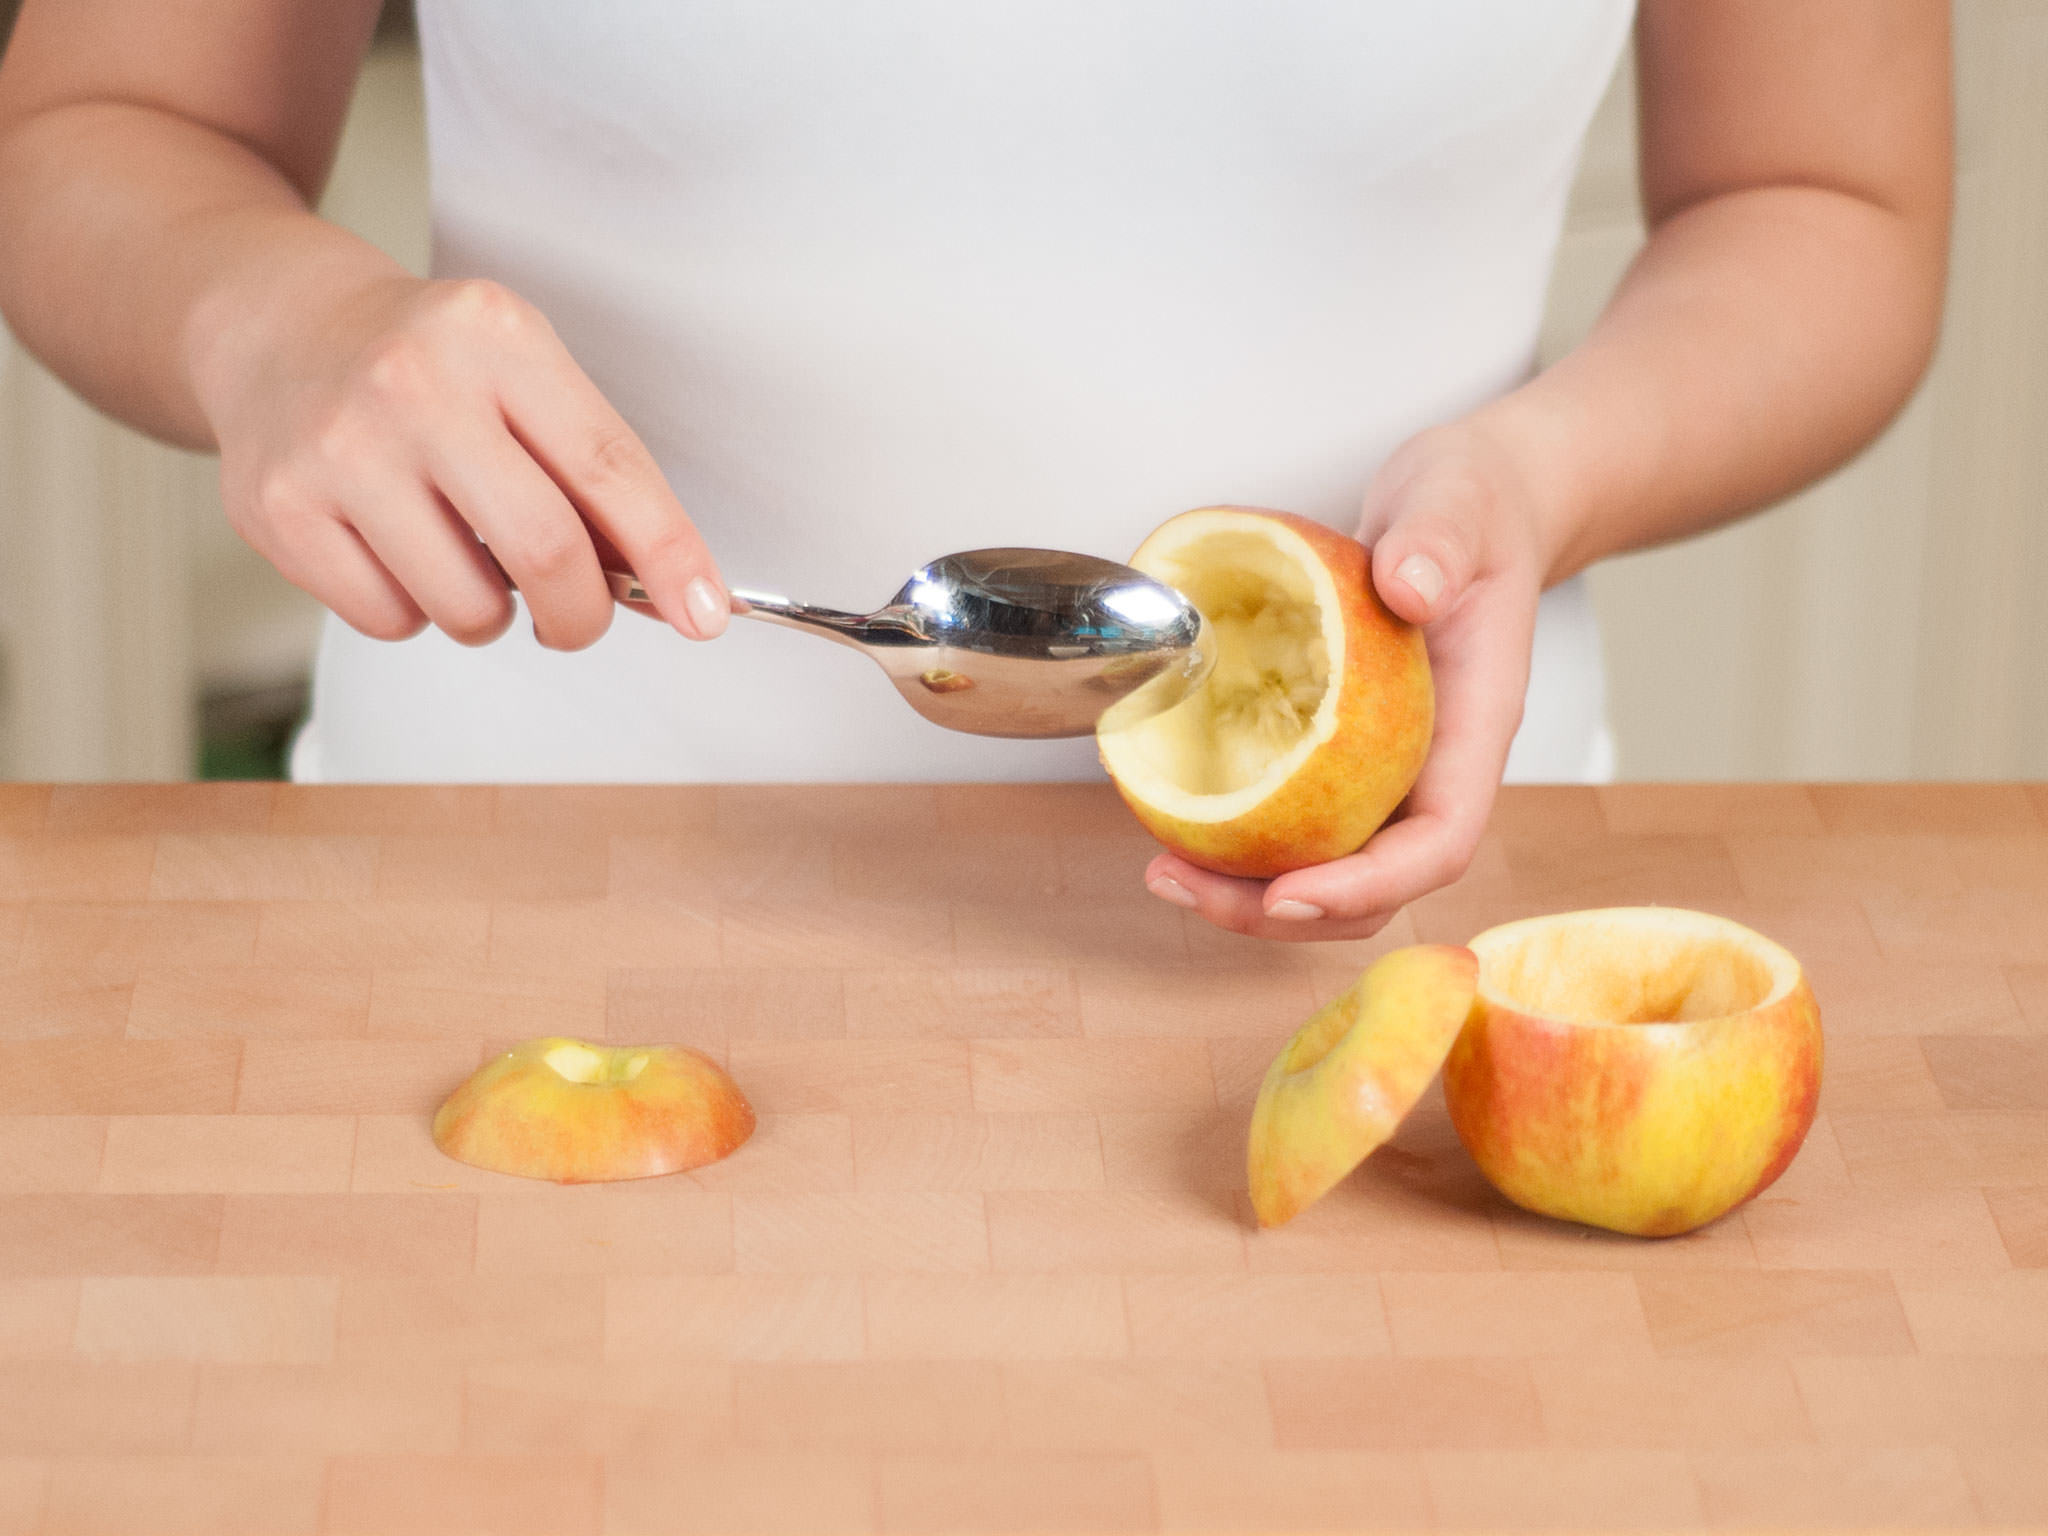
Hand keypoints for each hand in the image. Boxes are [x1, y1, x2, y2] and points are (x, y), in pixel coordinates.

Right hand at [199, 272, 727, 649]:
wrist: (275, 326)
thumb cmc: (424, 363)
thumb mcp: (521, 372)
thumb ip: (594, 472)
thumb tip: (672, 589)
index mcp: (496, 336)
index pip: (609, 467)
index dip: (670, 555)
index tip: (703, 613)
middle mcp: (413, 384)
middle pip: (545, 550)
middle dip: (582, 614)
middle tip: (578, 619)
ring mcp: (338, 448)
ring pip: (467, 606)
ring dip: (491, 614)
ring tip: (467, 560)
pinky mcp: (278, 509)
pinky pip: (390, 620)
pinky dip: (415, 613)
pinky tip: (397, 552)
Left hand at [1145, 419, 1550, 940]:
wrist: (1473, 504)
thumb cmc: (1475, 507)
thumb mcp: (1459, 502)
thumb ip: (1439, 542)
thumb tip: (1409, 586)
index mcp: (1473, 729)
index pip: (1440, 843)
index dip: (1369, 885)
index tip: (1287, 892)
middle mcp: (1432, 767)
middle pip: (1375, 885)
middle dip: (1283, 910)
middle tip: (1179, 886)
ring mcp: (1387, 766)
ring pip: (1330, 864)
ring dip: (1249, 889)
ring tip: (1163, 874)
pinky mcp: (1343, 751)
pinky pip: (1297, 816)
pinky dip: (1238, 835)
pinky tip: (1172, 818)